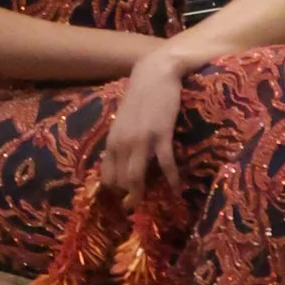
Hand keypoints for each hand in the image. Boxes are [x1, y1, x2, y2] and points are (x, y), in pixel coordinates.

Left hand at [98, 46, 184, 198]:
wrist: (154, 73)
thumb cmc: (140, 98)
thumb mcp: (124, 122)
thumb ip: (122, 142)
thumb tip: (124, 164)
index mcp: (112, 140)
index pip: (107, 175)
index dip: (114, 192)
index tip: (123, 204)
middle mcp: (122, 142)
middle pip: (121, 179)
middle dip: (129, 198)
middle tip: (140, 211)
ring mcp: (140, 139)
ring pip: (137, 175)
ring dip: (144, 193)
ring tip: (153, 207)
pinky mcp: (160, 133)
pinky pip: (165, 163)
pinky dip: (171, 178)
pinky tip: (177, 189)